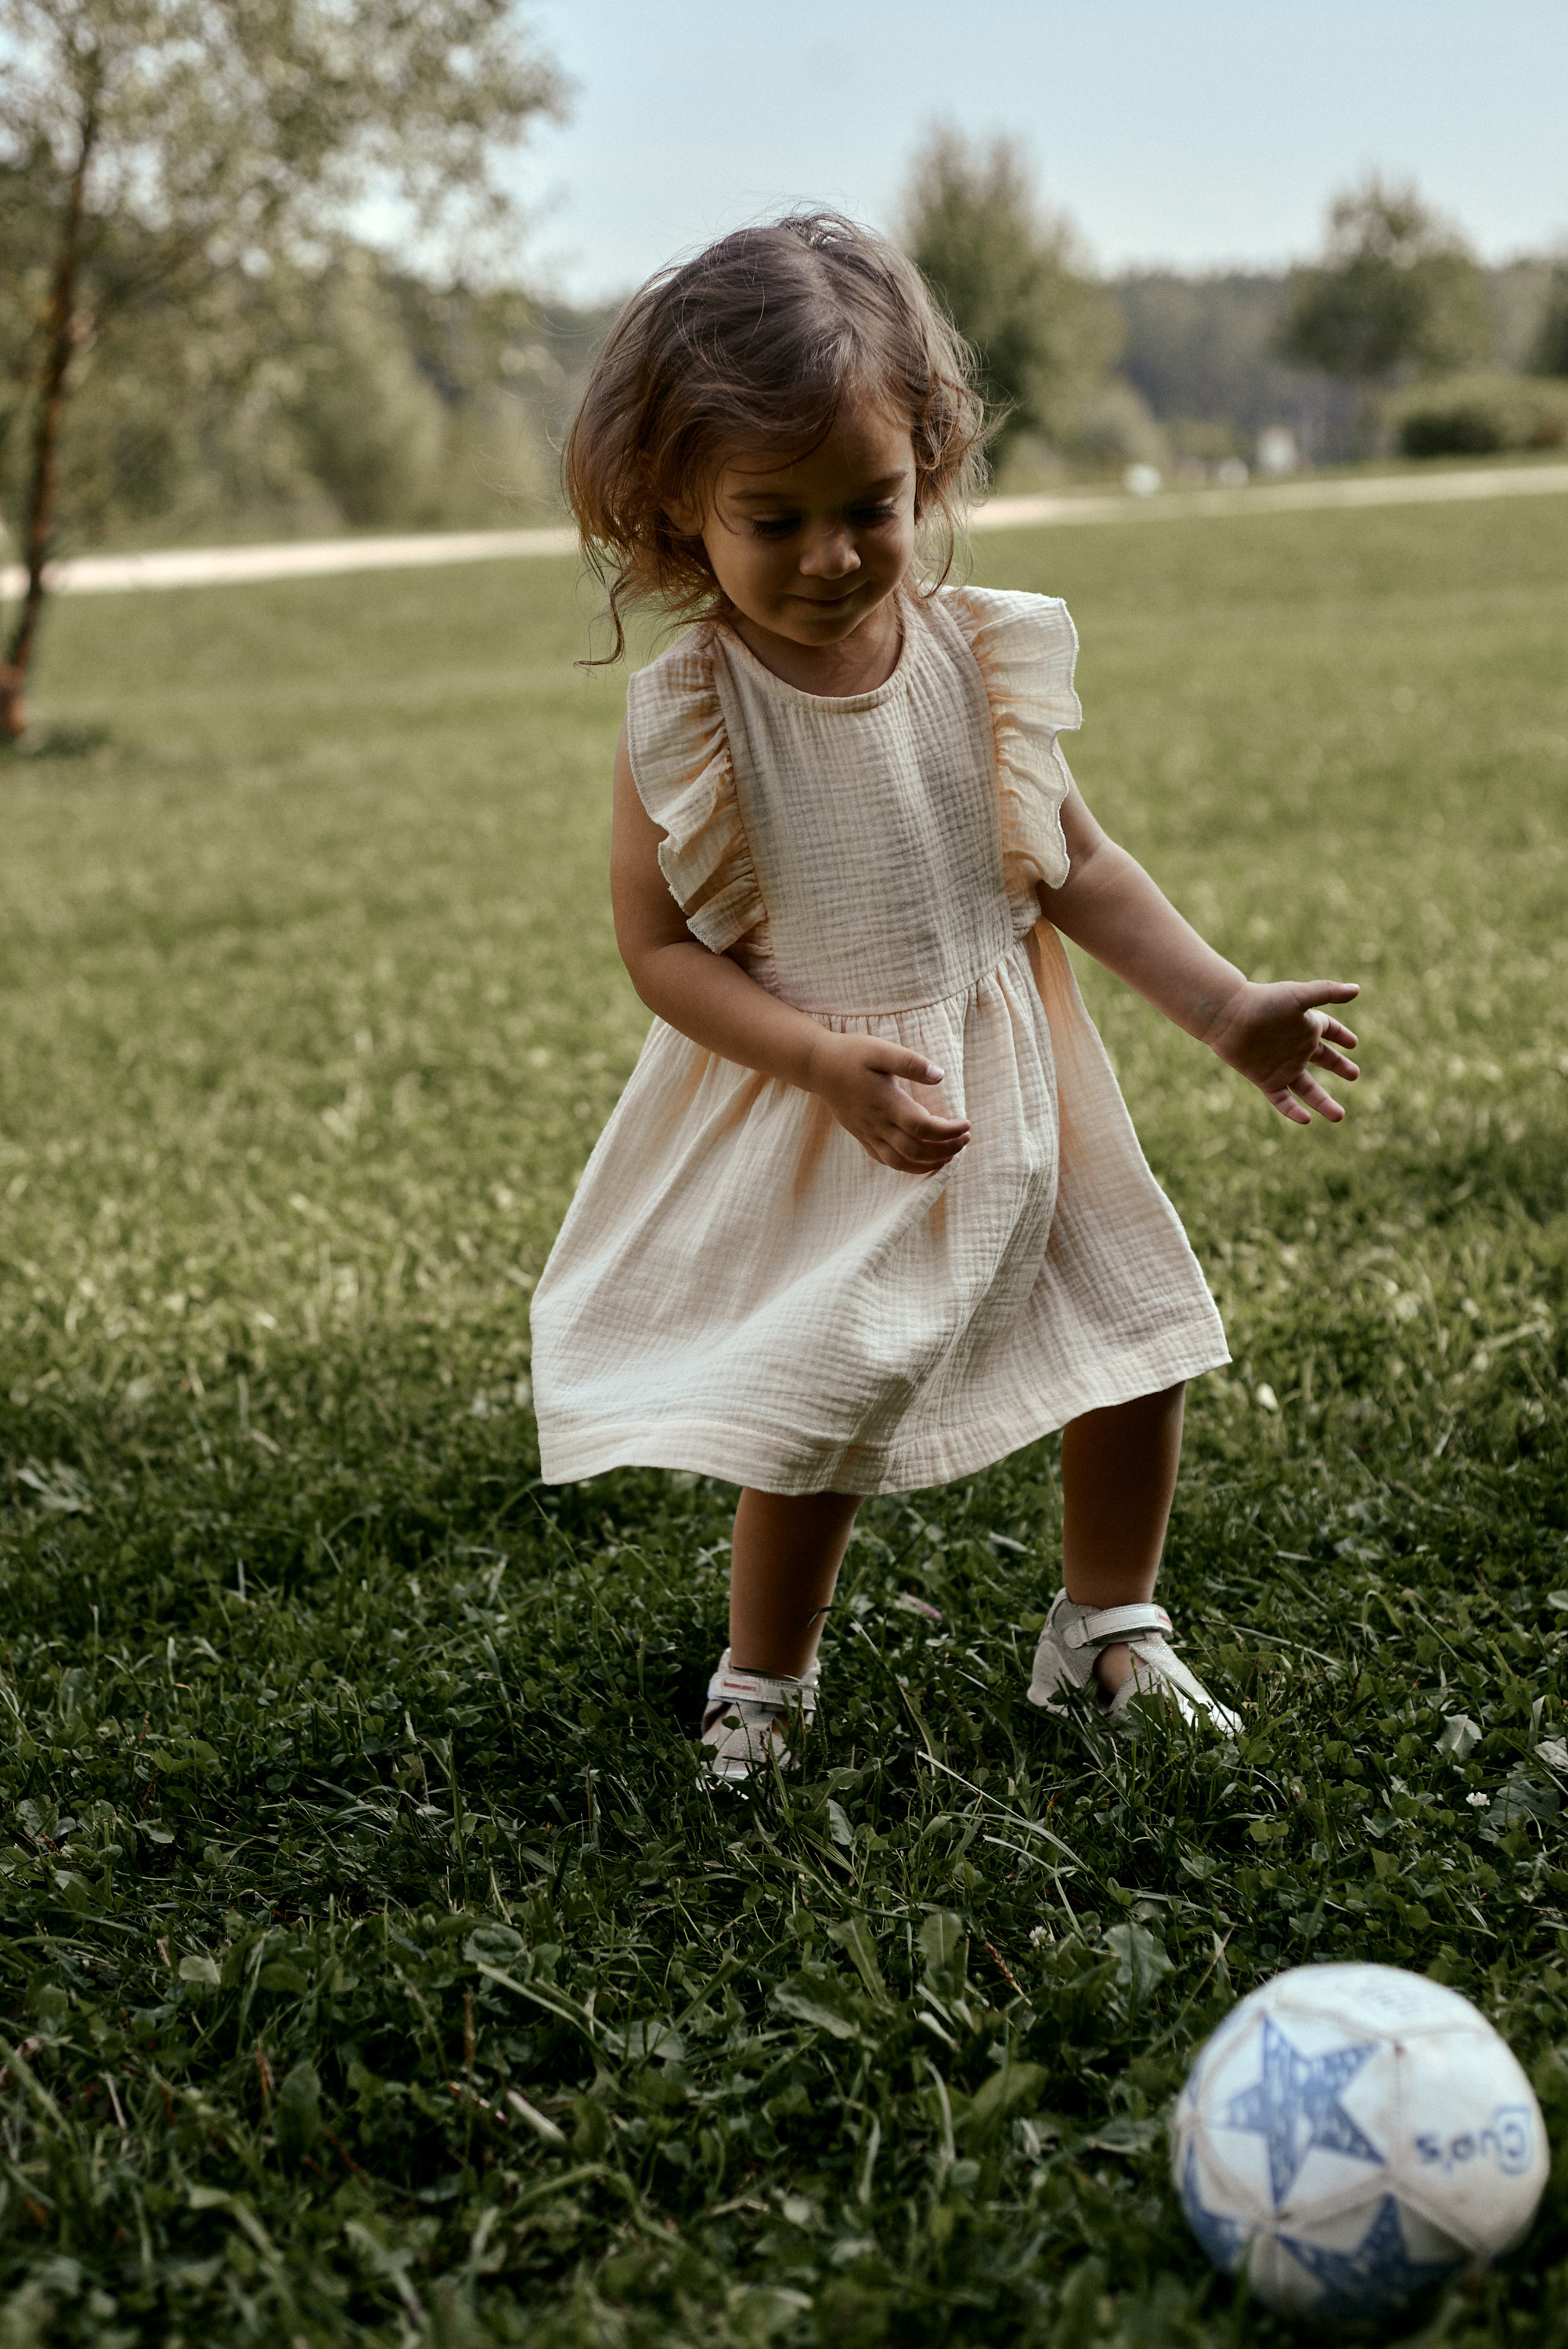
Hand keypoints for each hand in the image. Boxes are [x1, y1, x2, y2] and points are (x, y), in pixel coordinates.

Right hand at [805, 1032, 970, 1172]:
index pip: (924, 1128)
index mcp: (886, 1104)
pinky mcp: (862, 1136)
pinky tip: (921, 1158)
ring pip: (900, 1162)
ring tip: (949, 1155)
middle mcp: (877, 1124)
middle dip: (945, 1150)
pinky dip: (907, 1165)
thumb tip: (940, 1075)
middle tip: (965, 1140)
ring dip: (928, 1164)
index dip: (949, 1131)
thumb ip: (911, 1063)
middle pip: (916, 1151)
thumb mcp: (881, 1050)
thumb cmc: (851, 1054)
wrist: (818, 1066)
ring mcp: (868, 1133)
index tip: (967, 1124)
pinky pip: (885, 1160)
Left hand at [1205, 979, 1359, 1125]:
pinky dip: (1293, 1111)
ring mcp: (1282, 1066)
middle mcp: (1296, 1047)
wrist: (1228, 1017)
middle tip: (1355, 1075)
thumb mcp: (1299, 996)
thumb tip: (1357, 990)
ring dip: (1323, 1102)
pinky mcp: (1266, 1080)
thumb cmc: (1263, 1002)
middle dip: (1339, 1067)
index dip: (1341, 1036)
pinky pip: (1282, 1100)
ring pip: (1307, 1089)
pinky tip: (1306, 1120)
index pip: (1330, 1031)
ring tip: (1339, 1116)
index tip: (1353, 1044)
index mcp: (1305, 1025)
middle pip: (1323, 1059)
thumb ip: (1328, 992)